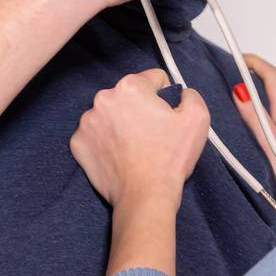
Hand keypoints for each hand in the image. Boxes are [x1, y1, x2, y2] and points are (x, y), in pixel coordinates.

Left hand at [70, 69, 210, 207]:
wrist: (145, 196)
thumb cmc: (170, 158)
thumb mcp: (197, 118)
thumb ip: (190, 94)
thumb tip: (180, 93)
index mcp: (130, 86)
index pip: (153, 79)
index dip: (165, 97)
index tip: (166, 116)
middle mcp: (103, 98)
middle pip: (129, 96)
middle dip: (140, 109)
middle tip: (151, 134)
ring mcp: (86, 122)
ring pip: (111, 114)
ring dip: (121, 124)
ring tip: (135, 147)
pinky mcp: (78, 143)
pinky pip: (95, 134)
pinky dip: (106, 141)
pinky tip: (119, 155)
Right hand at [233, 53, 275, 218]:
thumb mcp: (270, 145)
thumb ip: (255, 119)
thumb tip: (241, 91)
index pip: (273, 78)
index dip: (256, 64)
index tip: (238, 57)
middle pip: (273, 88)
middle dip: (253, 74)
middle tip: (232, 70)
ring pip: (272, 104)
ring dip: (255, 93)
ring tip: (233, 91)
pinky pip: (270, 120)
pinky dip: (256, 112)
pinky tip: (245, 123)